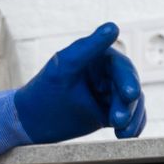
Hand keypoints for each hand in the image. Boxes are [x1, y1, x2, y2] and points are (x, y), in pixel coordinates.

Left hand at [0, 22, 145, 158]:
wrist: (30, 121)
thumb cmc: (43, 90)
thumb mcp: (64, 67)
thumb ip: (88, 47)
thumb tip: (113, 27)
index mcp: (99, 58)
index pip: (120, 67)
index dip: (127, 80)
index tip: (130, 94)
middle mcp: (107, 74)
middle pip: (129, 88)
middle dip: (127, 105)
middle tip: (118, 120)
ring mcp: (109, 94)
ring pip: (133, 104)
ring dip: (131, 118)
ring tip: (122, 133)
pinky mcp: (109, 113)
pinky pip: (129, 119)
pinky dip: (132, 127)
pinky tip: (127, 136)